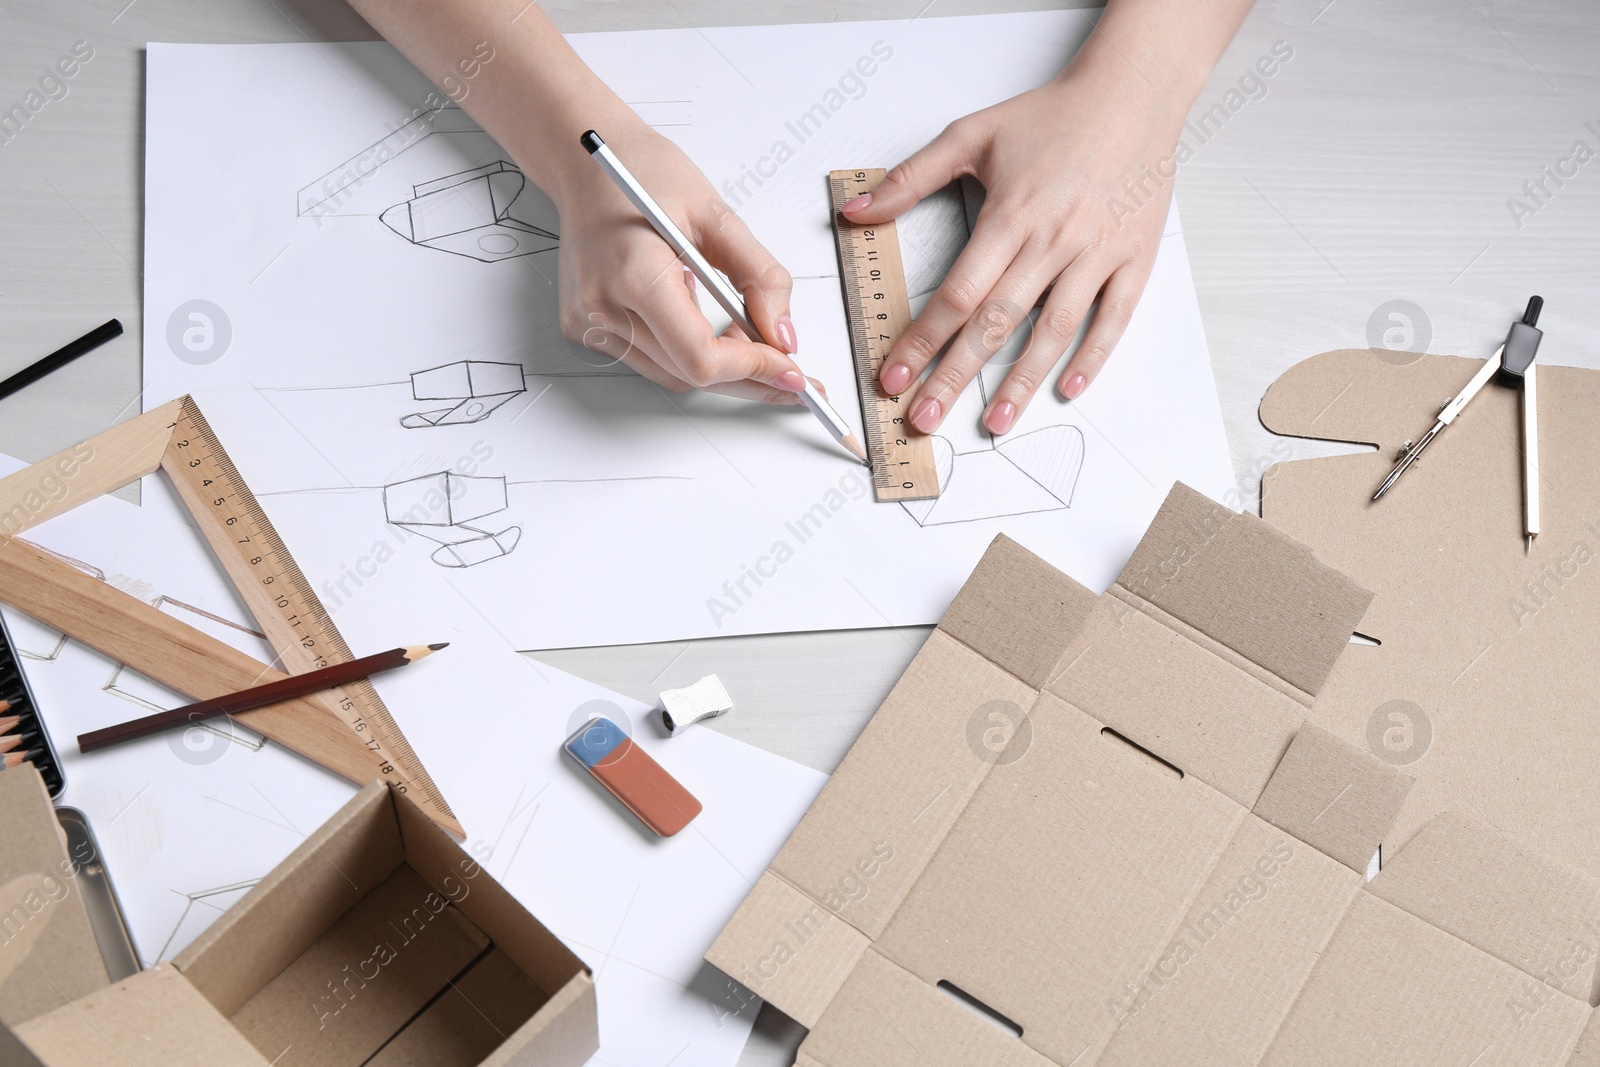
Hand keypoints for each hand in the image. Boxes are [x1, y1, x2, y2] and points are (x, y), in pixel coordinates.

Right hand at [548, 124, 813, 404]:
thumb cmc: (645, 175)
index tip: (790, 370)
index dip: (753, 368)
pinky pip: (652, 362)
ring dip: (720, 370)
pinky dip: (688, 357)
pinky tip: (711, 333)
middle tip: (790, 374)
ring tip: (753, 345)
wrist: (588, 165)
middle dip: (748, 377)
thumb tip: (783, 334)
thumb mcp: (717, 215)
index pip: (700, 354)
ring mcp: (589, 322)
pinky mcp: (586, 328)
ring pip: (673, 376)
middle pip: (690, 374)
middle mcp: (603, 306)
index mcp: (634, 273)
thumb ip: (759, 276)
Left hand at [842, 66, 1183, 433]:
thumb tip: (854, 211)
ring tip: (994, 422)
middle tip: (925, 420)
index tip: (894, 378)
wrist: (1133, 92)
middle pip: (996, 323)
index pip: (955, 294)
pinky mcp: (1134, 258)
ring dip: (1023, 381)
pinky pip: (1113, 317)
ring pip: (1054, 330)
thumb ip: (909, 178)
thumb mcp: (972, 134)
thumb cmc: (1052, 116)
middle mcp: (1052, 240)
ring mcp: (1097, 253)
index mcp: (1011, 215)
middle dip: (956, 377)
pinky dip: (1093, 356)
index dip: (921, 341)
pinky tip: (1068, 388)